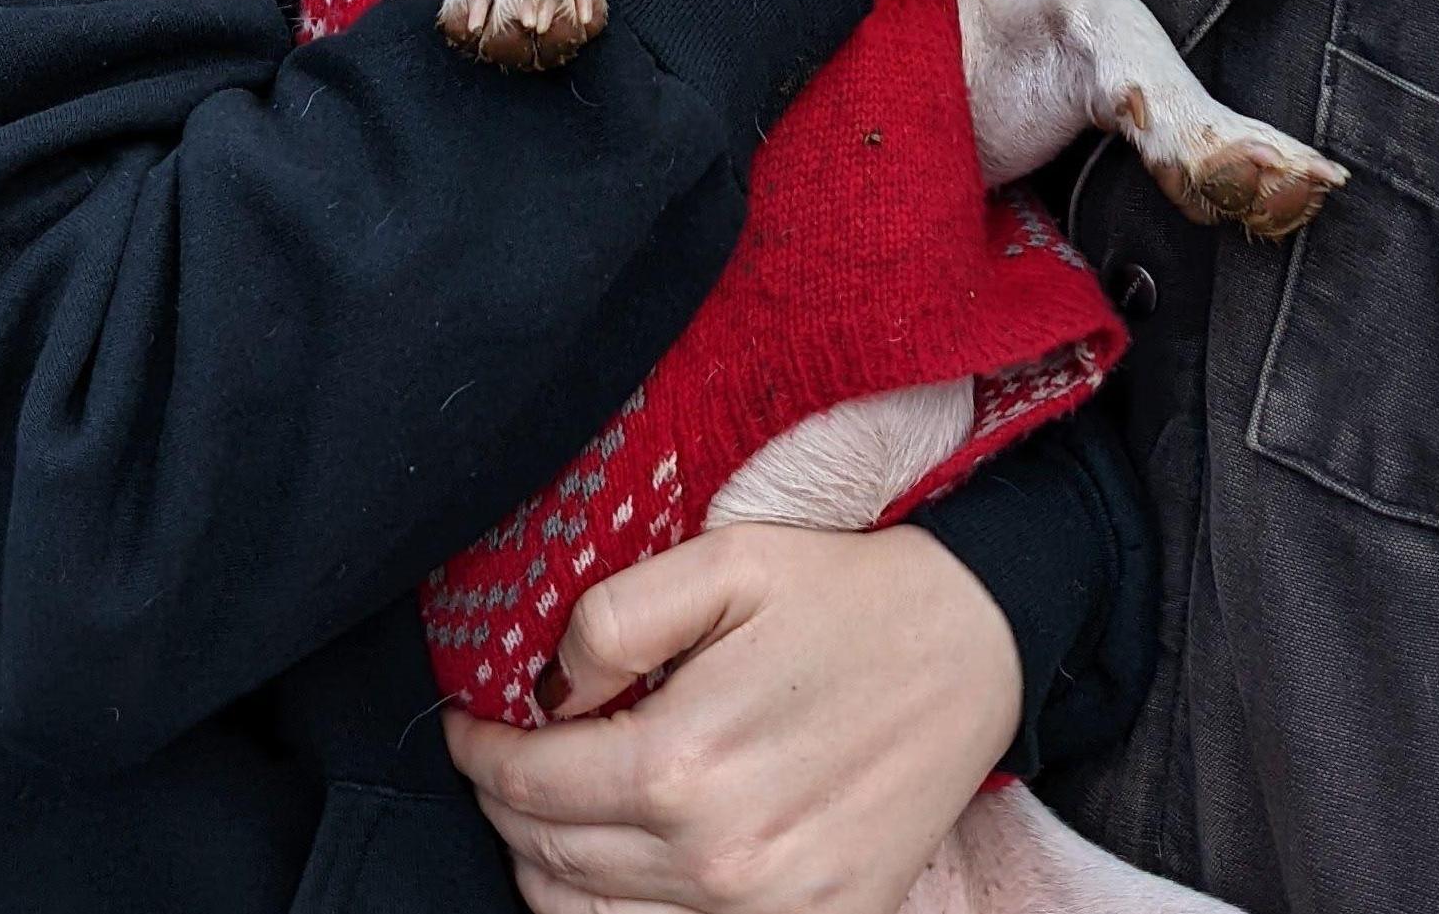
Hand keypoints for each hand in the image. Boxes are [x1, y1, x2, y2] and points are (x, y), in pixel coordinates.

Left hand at [441, 522, 1020, 913]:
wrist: (974, 645)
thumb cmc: (846, 593)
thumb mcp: (728, 561)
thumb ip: (617, 615)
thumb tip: (548, 685)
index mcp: (683, 763)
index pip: (527, 784)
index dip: (478, 751)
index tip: (464, 720)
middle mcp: (714, 859)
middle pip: (550, 860)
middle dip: (505, 806)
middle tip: (501, 756)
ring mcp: (764, 911)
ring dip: (547, 869)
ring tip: (547, 810)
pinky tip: (618, 860)